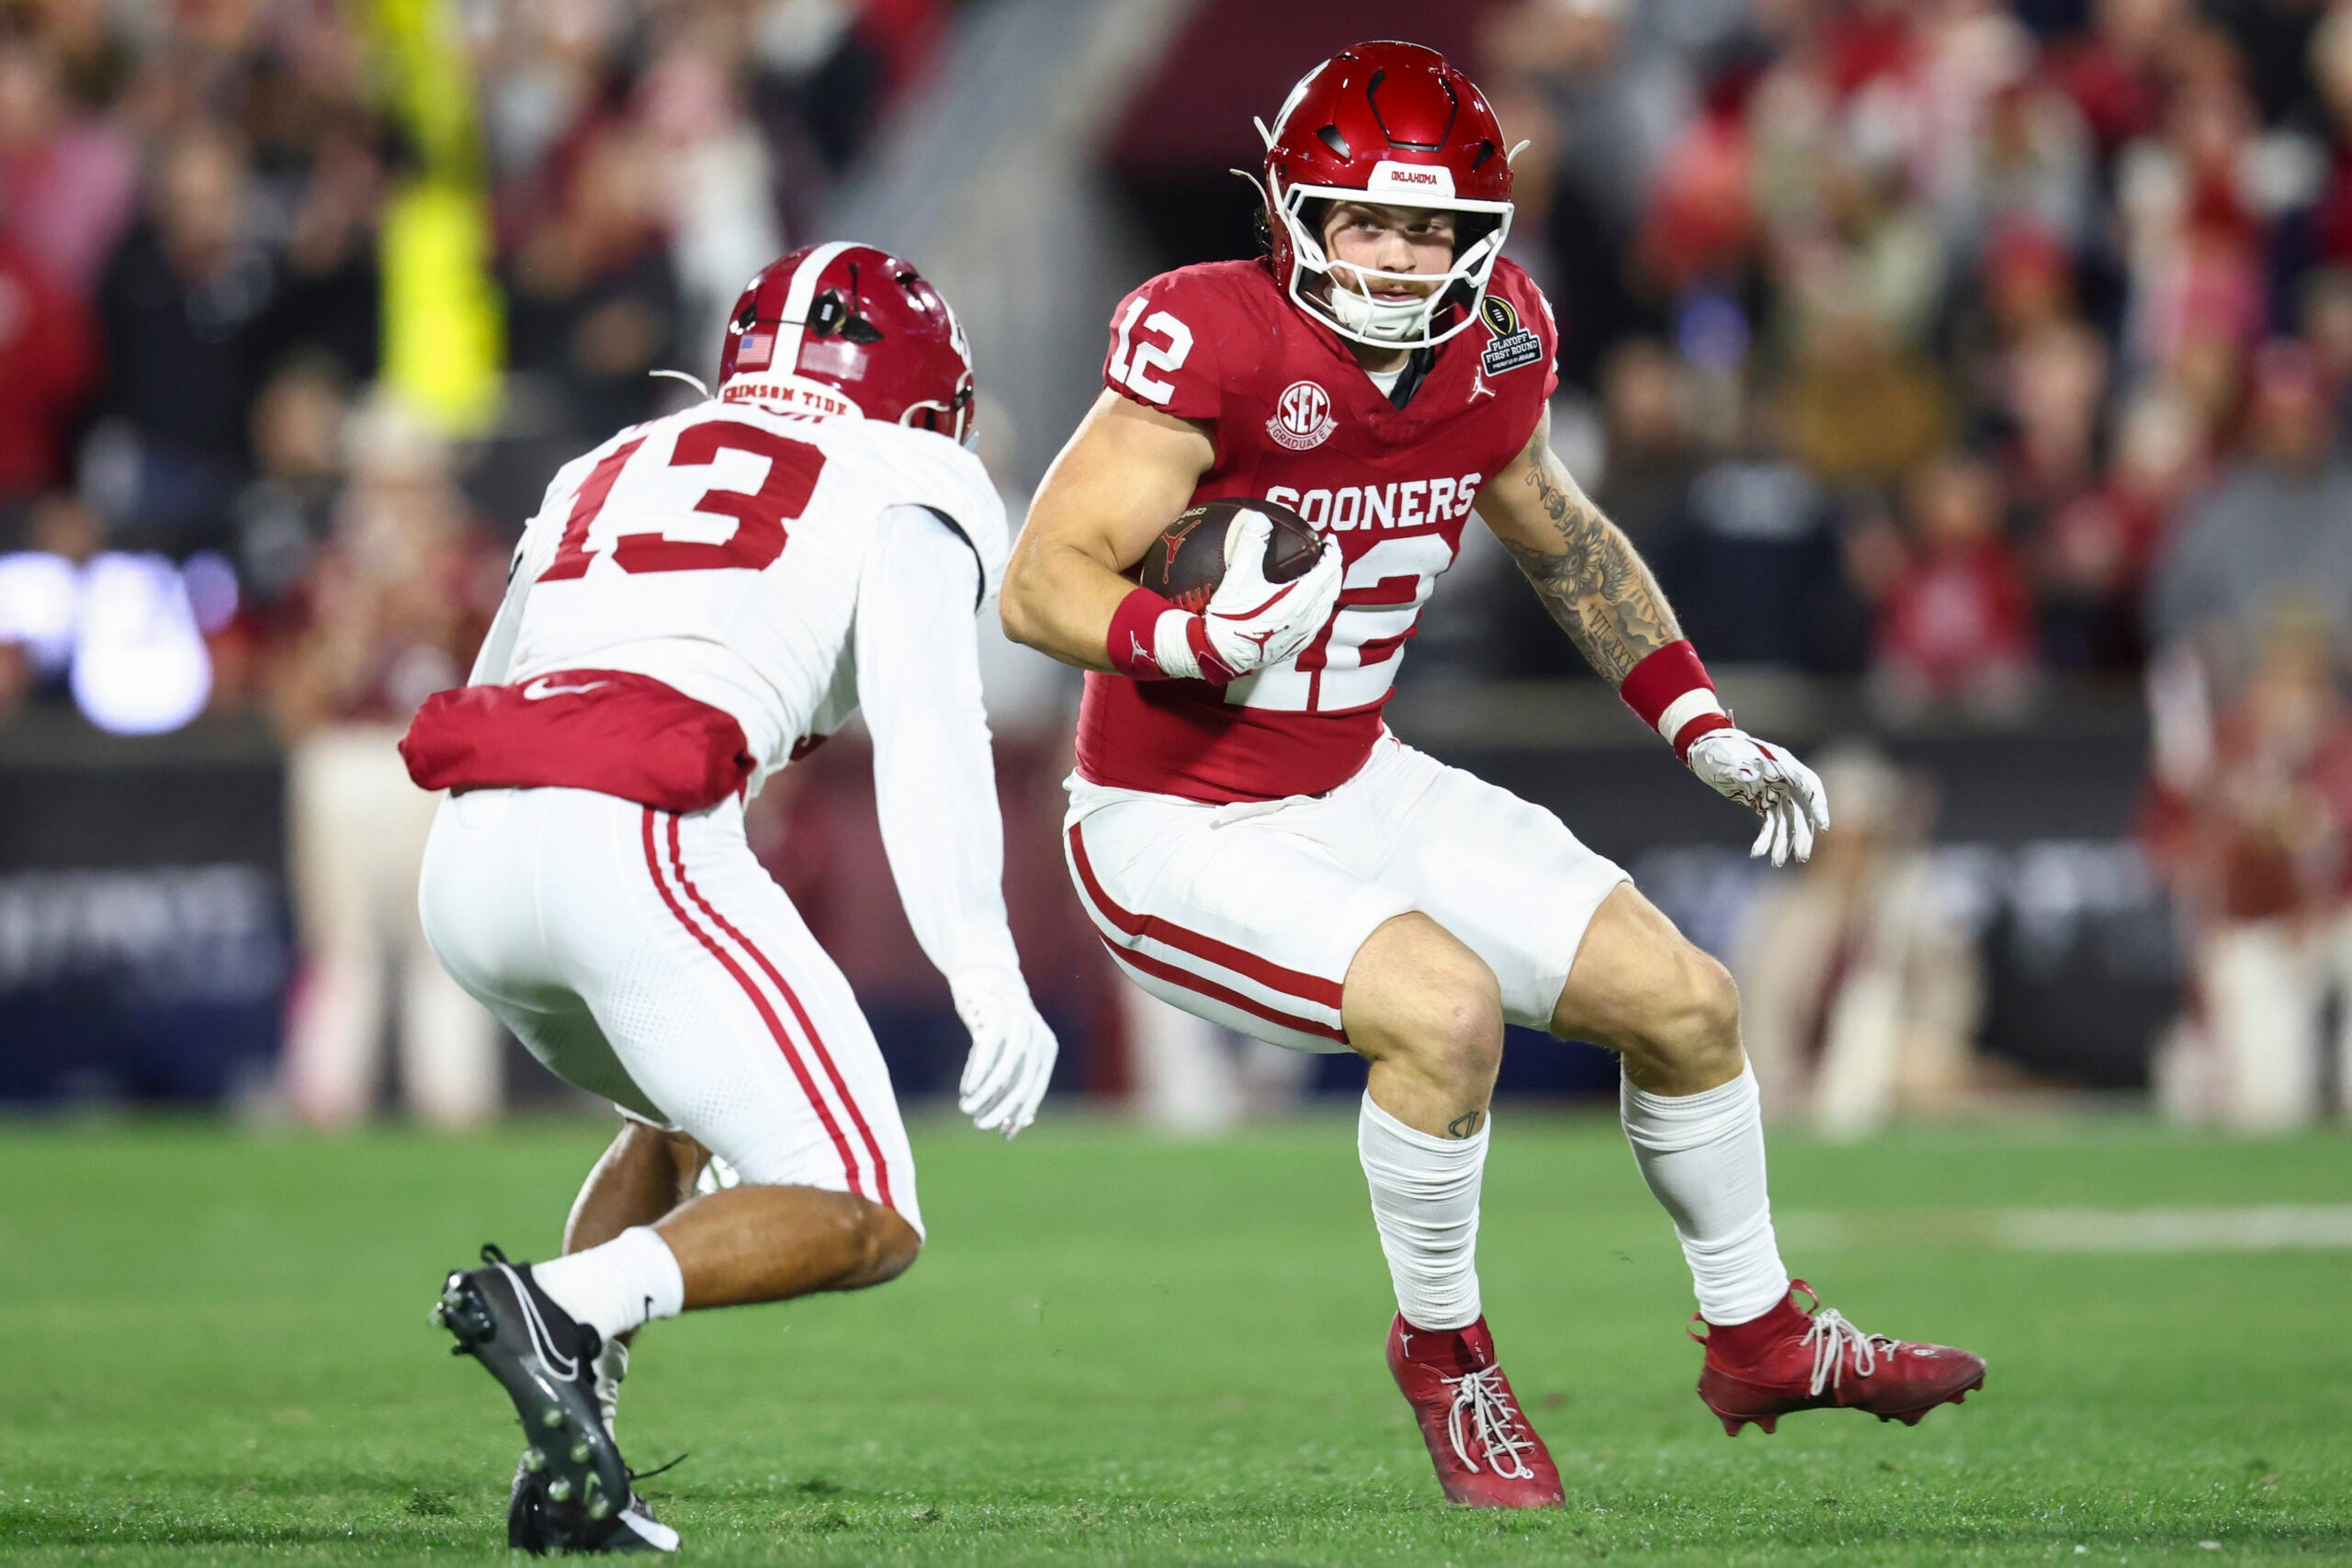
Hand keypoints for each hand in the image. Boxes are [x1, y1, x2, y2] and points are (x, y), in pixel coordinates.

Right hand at [950, 968, 1057, 1138]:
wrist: (986, 980)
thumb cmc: (1000, 1025)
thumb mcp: (1013, 1054)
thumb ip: (1017, 1084)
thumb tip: (1019, 1125)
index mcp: (1046, 1048)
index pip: (1035, 1089)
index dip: (1019, 1113)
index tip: (1004, 1134)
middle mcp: (1035, 1037)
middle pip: (1020, 1084)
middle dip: (1001, 1110)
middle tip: (981, 1126)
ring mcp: (1016, 1026)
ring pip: (1003, 1071)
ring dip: (985, 1095)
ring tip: (967, 1110)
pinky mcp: (994, 1017)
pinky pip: (986, 1053)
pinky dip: (976, 1075)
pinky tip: (966, 1091)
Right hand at [1194, 512, 1343, 676]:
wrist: (1221, 653)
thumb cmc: (1230, 617)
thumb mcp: (1238, 577)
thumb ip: (1250, 545)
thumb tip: (1261, 519)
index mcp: (1300, 598)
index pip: (1329, 569)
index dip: (1333, 551)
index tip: (1330, 539)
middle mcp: (1307, 617)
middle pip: (1332, 587)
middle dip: (1334, 568)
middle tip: (1327, 554)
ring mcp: (1302, 634)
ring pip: (1327, 607)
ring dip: (1328, 588)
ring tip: (1322, 577)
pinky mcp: (1295, 646)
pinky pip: (1317, 623)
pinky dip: (1320, 608)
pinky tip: (1310, 606)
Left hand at [1686, 730, 1830, 866]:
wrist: (1704, 750)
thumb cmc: (1716, 749)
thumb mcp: (1724, 755)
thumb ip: (1737, 765)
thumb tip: (1750, 774)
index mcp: (1781, 762)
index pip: (1808, 784)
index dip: (1818, 805)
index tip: (1824, 826)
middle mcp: (1783, 778)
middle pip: (1801, 808)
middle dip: (1802, 833)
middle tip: (1802, 857)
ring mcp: (1774, 791)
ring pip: (1786, 820)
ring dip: (1783, 842)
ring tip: (1777, 862)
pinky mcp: (1763, 801)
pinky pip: (1770, 823)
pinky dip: (1766, 838)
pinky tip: (1758, 853)